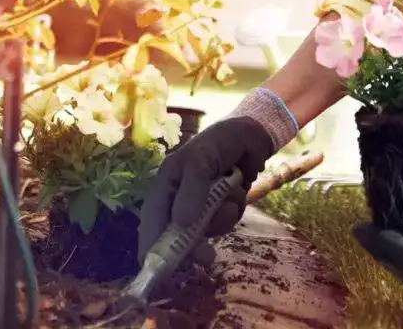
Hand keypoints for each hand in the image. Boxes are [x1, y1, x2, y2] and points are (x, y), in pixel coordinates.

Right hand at [137, 116, 274, 263]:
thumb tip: (181, 223)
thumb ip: (192, 192)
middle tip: (207, 257)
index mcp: (165, 185)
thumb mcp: (200, 162)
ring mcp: (200, 204)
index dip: (150, 244)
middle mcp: (179, 198)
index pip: (152, 219)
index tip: (153, 267)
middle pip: (178, 233)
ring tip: (231, 195)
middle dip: (194, 243)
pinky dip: (234, 210)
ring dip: (221, 218)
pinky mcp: (220, 207)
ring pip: (206, 229)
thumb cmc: (219, 142)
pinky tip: (238, 191)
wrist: (252, 135)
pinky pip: (225, 222)